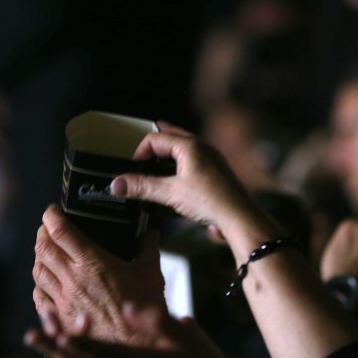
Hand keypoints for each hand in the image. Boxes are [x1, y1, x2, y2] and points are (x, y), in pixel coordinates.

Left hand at [33, 205, 167, 344]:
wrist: (138, 344)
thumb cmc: (145, 307)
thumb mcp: (151, 272)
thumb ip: (149, 248)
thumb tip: (152, 232)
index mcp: (92, 262)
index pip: (60, 231)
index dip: (51, 216)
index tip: (52, 210)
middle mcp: (72, 278)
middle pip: (43, 247)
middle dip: (42, 233)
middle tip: (48, 227)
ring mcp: (63, 300)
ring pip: (38, 271)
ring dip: (39, 257)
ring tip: (46, 251)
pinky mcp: (61, 319)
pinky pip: (40, 298)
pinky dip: (40, 285)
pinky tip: (45, 283)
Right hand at [108, 124, 273, 242]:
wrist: (240, 219)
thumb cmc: (213, 200)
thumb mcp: (171, 193)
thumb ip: (142, 187)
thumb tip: (117, 184)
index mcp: (190, 146)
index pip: (156, 138)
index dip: (139, 151)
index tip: (131, 168)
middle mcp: (202, 150)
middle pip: (171, 140)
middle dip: (154, 147)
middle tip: (139, 151)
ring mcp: (210, 163)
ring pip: (182, 155)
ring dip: (166, 161)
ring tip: (152, 168)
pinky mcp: (214, 179)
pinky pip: (191, 170)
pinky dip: (178, 174)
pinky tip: (171, 188)